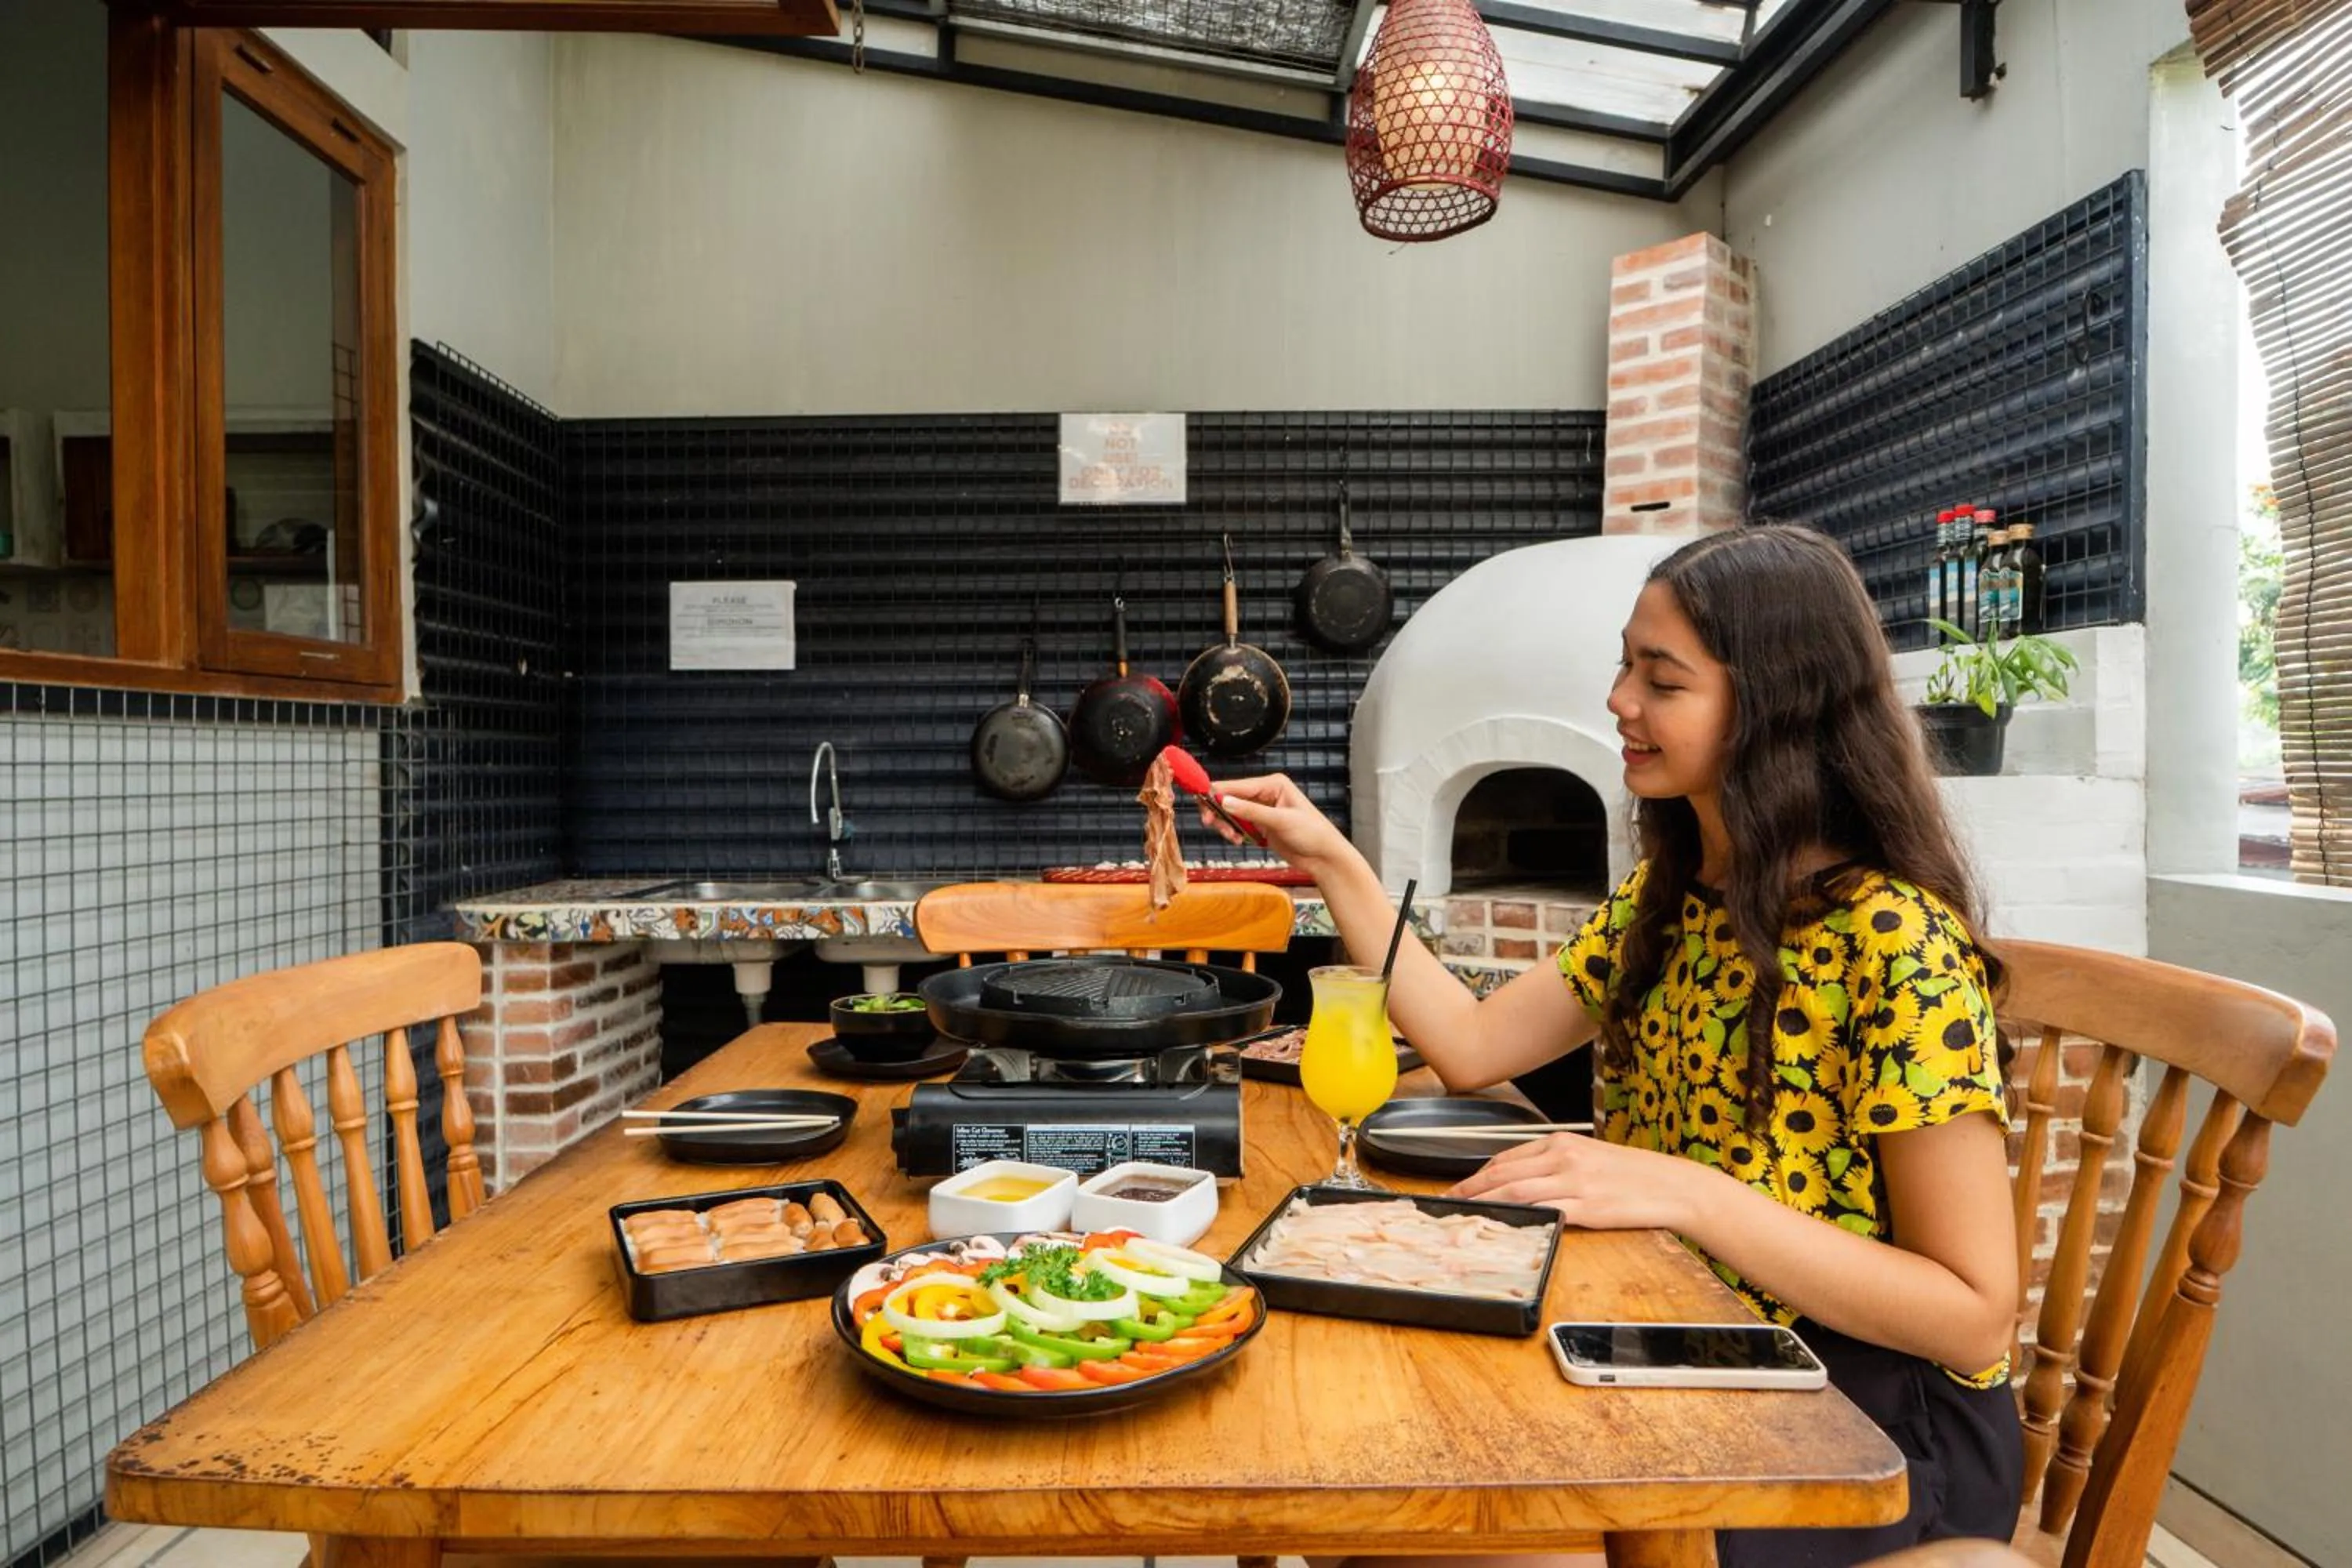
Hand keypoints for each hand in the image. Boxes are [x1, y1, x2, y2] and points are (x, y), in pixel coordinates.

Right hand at [1197, 773, 1354, 872]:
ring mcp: (1262, 810)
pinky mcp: (1260, 825)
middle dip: (1219, 812)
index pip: (1237, 785)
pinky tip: (1239, 840)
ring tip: (1233, 837)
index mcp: (1273, 784)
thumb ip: (1251, 811)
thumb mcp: (1281, 821)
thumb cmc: (1313, 833)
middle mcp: (1265, 793)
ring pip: (1231, 813)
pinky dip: (1233, 832)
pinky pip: (1237, 824)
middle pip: (1229, 798)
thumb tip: (1225, 801)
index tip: (1201, 804)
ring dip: (1226, 825)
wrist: (1323, 857)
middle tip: (1211, 824)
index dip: (1217, 793)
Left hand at [1447, 1131, 1712, 1233]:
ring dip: (1486, 1205)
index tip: (1457, 1188)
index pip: (1506, 1159)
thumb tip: (1522, 1183)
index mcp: (1561, 1143)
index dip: (1477, 1175)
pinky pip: (1546, 1211)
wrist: (1673, 1186)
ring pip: (1517, 1192)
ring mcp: (1575, 1181)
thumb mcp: (1588, 1158)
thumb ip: (1554, 1166)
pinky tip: (1506, 1225)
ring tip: (1463, 1217)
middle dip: (1470, 1190)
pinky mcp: (1588, 1205)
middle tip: (1447, 1203)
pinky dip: (1522, 1217)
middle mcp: (1564, 1157)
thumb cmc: (1633, 1175)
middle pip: (1503, 1174)